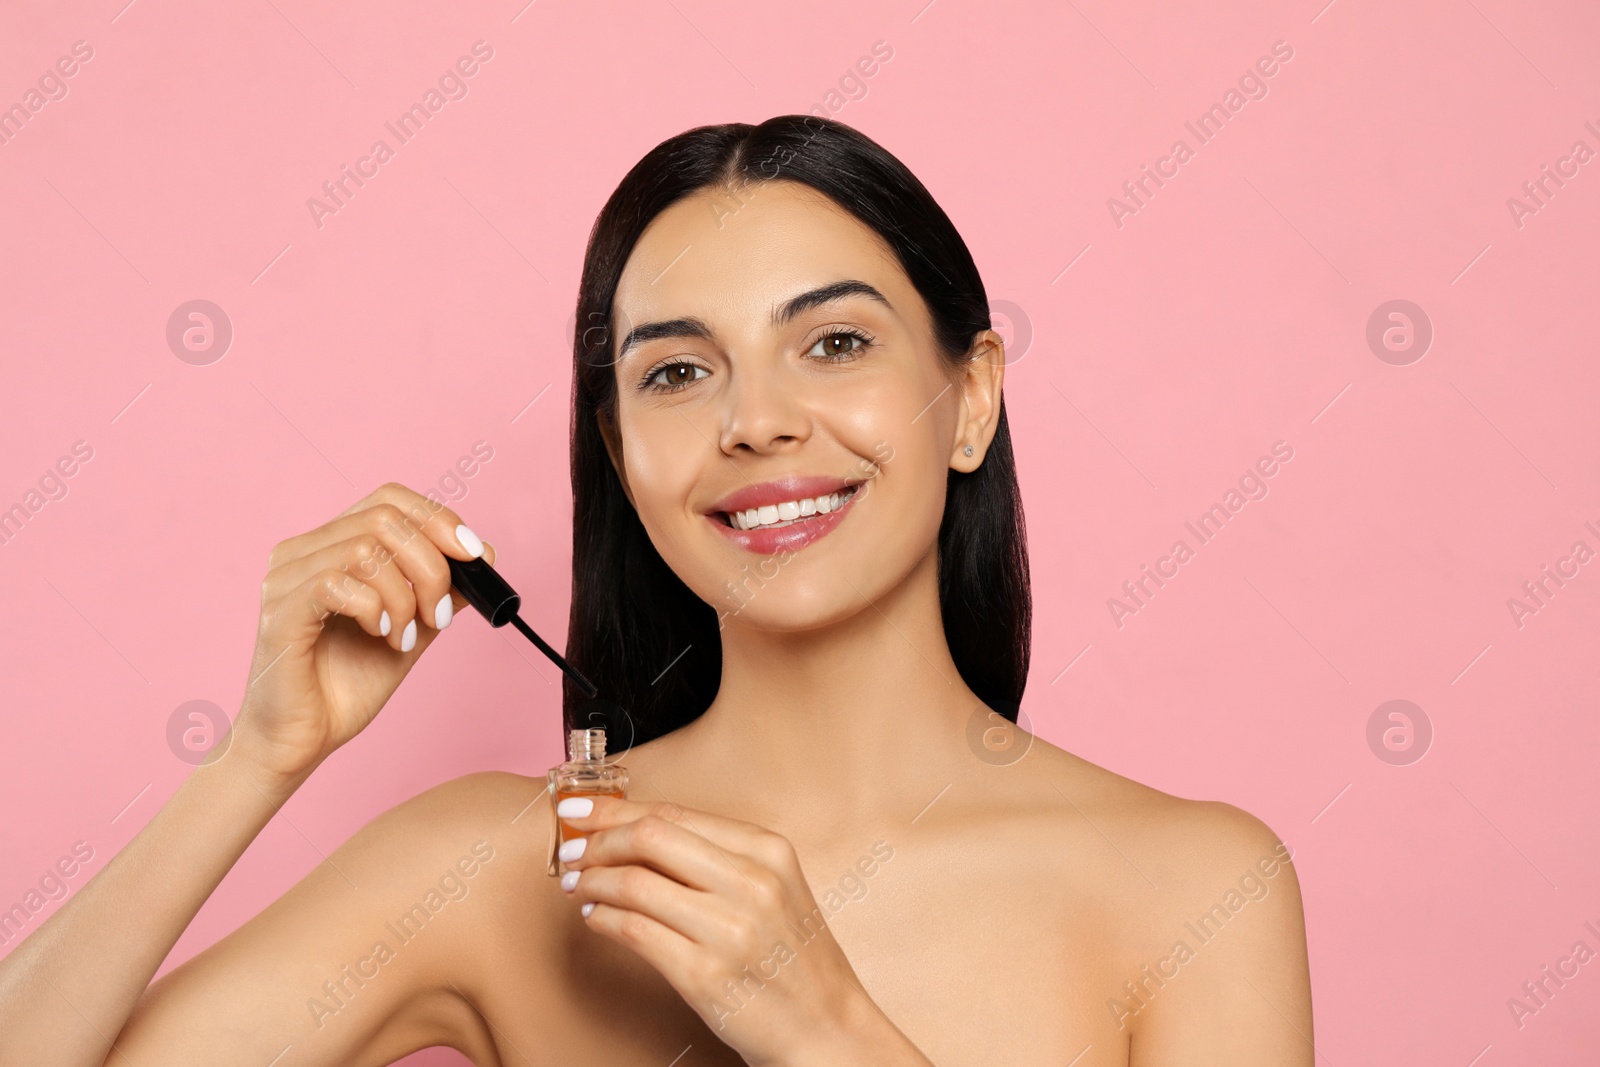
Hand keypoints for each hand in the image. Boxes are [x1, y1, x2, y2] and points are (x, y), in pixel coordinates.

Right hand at [233, 482, 493, 790]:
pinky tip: (382, 637)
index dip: (439, 519)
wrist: (303, 741)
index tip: (474, 557)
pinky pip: (337, 583)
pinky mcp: (279, 611)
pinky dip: (375, 609)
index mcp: (331, 546)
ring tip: (405, 637)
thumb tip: (485, 553)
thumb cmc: (347, 685)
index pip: (389, 499)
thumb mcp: (413, 629)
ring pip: (365, 549)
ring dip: (404, 596)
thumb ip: (441, 591)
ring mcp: (285, 578)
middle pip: (384, 519)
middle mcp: (302, 552)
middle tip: (438, 616)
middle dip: (431, 566)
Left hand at [555, 795, 906, 1065]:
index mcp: (767, 850)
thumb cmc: (794, 960)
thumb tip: (637, 833)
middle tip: (570, 850)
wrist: (828, 1030)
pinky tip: (595, 916)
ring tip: (576, 885)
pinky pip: (633, 931)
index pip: (674, 813)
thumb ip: (717, 858)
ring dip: (591, 880)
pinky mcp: (705, 975)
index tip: (579, 810)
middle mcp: (751, 882)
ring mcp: (729, 929)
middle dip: (596, 840)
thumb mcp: (775, 889)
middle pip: (649, 837)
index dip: (616, 808)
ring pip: (634, 883)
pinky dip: (602, 918)